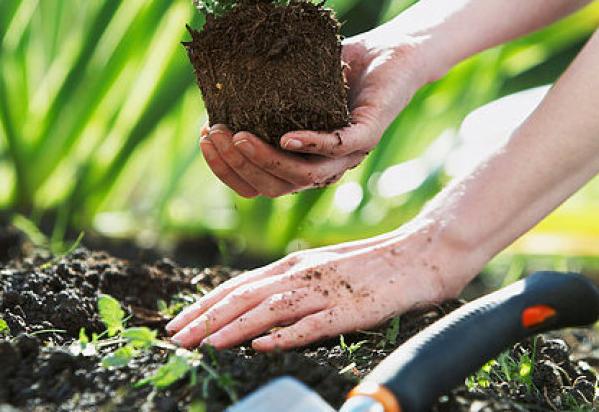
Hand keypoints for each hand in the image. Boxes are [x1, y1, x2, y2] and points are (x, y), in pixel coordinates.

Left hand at [165, 225, 455, 349]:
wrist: (422, 252)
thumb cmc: (373, 265)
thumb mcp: (324, 270)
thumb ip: (291, 286)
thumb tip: (256, 314)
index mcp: (295, 263)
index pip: (239, 284)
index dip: (205, 304)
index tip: (177, 322)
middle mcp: (305, 272)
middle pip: (246, 295)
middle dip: (206, 317)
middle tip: (176, 338)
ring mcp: (328, 289)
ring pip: (272, 307)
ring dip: (236, 326)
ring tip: (206, 344)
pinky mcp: (353, 307)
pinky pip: (316, 323)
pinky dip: (287, 334)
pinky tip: (265, 345)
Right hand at [200, 32, 427, 197]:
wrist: (387, 50)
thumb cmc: (335, 67)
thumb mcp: (289, 82)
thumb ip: (258, 95)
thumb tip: (209, 91)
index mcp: (301, 161)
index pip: (259, 184)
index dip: (227, 170)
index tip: (204, 140)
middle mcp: (323, 165)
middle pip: (276, 187)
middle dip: (239, 166)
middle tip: (215, 135)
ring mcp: (348, 154)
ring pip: (305, 177)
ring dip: (267, 161)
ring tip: (239, 138)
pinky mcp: (369, 133)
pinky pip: (338, 147)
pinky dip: (311, 144)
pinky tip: (286, 137)